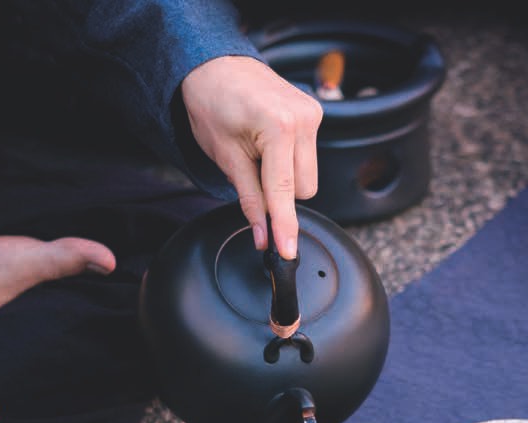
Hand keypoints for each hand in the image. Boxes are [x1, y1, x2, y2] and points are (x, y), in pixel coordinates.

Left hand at [181, 55, 322, 258]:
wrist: (216, 67)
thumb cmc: (213, 105)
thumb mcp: (226, 158)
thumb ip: (249, 199)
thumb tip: (262, 235)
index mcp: (279, 126)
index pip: (285, 191)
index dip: (284, 226)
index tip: (287, 252)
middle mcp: (303, 118)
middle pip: (303, 190)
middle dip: (280, 196)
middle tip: (250, 175)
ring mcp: (312, 113)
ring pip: (308, 177)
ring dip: (285, 180)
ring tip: (258, 156)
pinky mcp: (314, 113)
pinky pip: (308, 158)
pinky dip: (289, 163)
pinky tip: (269, 146)